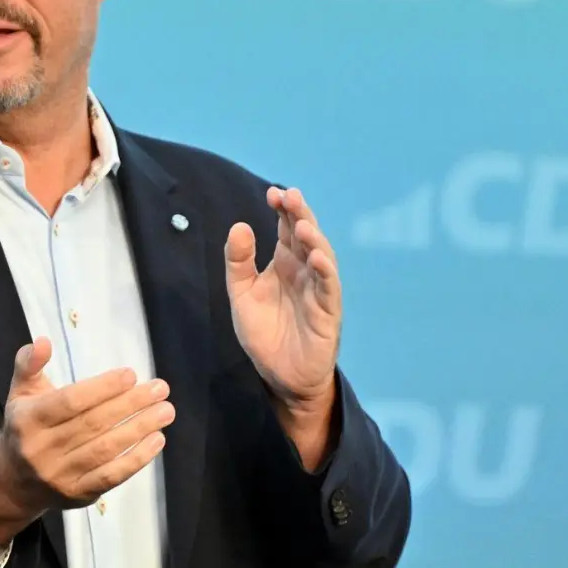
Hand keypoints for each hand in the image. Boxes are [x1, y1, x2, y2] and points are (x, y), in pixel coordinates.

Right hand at [0, 338, 173, 550]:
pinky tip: (156, 440)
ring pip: (105, 450)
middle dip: (130, 404)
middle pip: (92, 424)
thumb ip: (30, 364)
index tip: (131, 375)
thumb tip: (43, 341)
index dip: (102, 388)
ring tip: (165, 411)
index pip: (70, 402)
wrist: (13, 481)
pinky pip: (111, 476)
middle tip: (160, 389)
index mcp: (27, 419)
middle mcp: (41, 449)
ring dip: (139, 429)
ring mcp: (59, 475)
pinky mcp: (77, 494)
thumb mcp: (20, 392)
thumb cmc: (24, 427)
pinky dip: (136, 459)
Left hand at [225, 186, 341, 408]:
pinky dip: (325, 271)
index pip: (286, 229)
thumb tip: (239, 225)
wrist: (279, 375)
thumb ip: (238, 262)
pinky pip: (329, 288)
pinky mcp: (327, 312)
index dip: (283, 210)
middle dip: (300, 215)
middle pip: (306, 236)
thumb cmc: (264, 332)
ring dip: (314, 240)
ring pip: (322, 258)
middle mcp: (304, 271)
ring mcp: (318, 290)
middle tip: (290, 196)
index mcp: (284, 263)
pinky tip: (317, 257)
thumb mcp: (241, 293)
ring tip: (303, 225)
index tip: (273, 193)